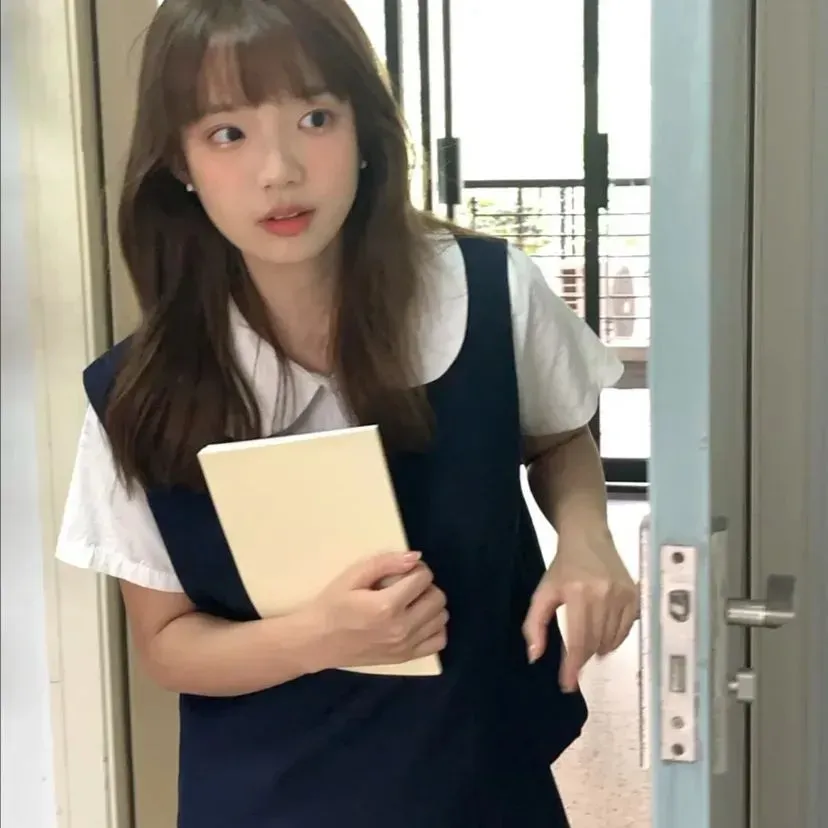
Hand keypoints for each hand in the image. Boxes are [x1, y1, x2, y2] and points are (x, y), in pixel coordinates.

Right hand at [310, 552, 447, 670]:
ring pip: (441, 618)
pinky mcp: (405, 658)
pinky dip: (434, 628)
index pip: (423, 578)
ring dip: (430, 605)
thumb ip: (385, 563)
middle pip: (437, 598)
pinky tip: (418, 621)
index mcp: (387, 605)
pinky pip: (438, 642)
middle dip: (426, 585)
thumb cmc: (332, 605)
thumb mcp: (353, 576)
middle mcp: (401, 628)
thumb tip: (416, 557)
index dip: (416, 568)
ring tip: (411, 603)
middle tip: (407, 585)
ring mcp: (405, 646)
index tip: (403, 571)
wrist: (316, 641)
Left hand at [522, 530, 638, 691]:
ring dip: (598, 651)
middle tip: (573, 664)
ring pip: (612, 641)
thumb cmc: (562, 568)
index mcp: (578, 593)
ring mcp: (623, 595)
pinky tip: (602, 636)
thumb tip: (535, 656)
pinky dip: (614, 640)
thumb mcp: (543, 592)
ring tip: (586, 646)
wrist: (588, 538)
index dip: (573, 666)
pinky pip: (626, 631)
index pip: (578, 640)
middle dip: (583, 659)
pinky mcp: (635, 596)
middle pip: (596, 643)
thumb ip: (534, 624)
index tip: (568, 684)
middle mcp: (604, 595)